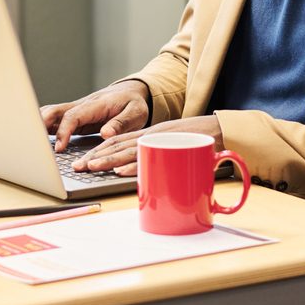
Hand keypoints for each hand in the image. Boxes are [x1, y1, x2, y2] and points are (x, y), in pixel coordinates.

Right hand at [42, 81, 149, 150]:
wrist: (131, 92)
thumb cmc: (134, 103)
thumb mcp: (136, 113)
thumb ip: (121, 123)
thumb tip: (105, 134)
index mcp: (95, 105)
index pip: (73, 116)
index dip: (63, 131)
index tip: (59, 148)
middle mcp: (82, 105)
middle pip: (54, 111)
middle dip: (40, 125)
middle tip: (33, 144)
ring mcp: (76, 110)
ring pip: (51, 114)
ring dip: (39, 125)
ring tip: (30, 143)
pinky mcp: (74, 116)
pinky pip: (55, 120)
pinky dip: (44, 127)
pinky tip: (37, 140)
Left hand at [73, 115, 222, 175]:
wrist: (226, 130)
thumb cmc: (201, 140)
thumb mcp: (174, 145)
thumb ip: (160, 156)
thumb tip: (145, 174)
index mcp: (151, 134)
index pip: (119, 139)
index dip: (100, 149)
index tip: (84, 159)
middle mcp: (153, 135)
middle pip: (118, 145)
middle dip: (96, 156)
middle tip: (78, 167)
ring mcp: (162, 142)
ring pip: (129, 151)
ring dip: (108, 161)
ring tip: (91, 168)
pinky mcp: (173, 149)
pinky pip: (150, 158)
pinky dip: (133, 165)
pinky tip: (119, 171)